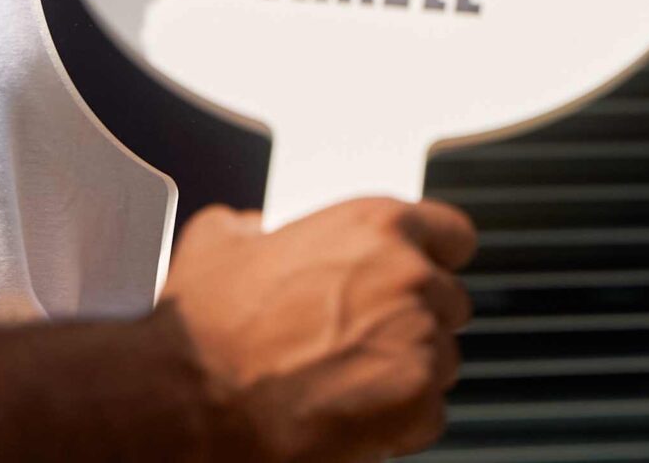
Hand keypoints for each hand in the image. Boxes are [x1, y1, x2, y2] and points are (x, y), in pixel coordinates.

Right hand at [159, 197, 477, 462]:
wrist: (195, 402)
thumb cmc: (209, 329)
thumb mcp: (218, 243)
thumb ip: (252, 225)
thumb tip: (255, 229)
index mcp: (374, 226)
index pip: (452, 234)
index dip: (434, 257)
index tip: (422, 274)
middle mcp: (409, 276)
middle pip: (449, 301)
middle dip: (413, 320)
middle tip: (360, 340)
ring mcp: (420, 342)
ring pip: (444, 360)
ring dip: (406, 371)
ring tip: (344, 380)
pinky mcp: (420, 405)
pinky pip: (431, 414)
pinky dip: (399, 422)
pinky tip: (348, 414)